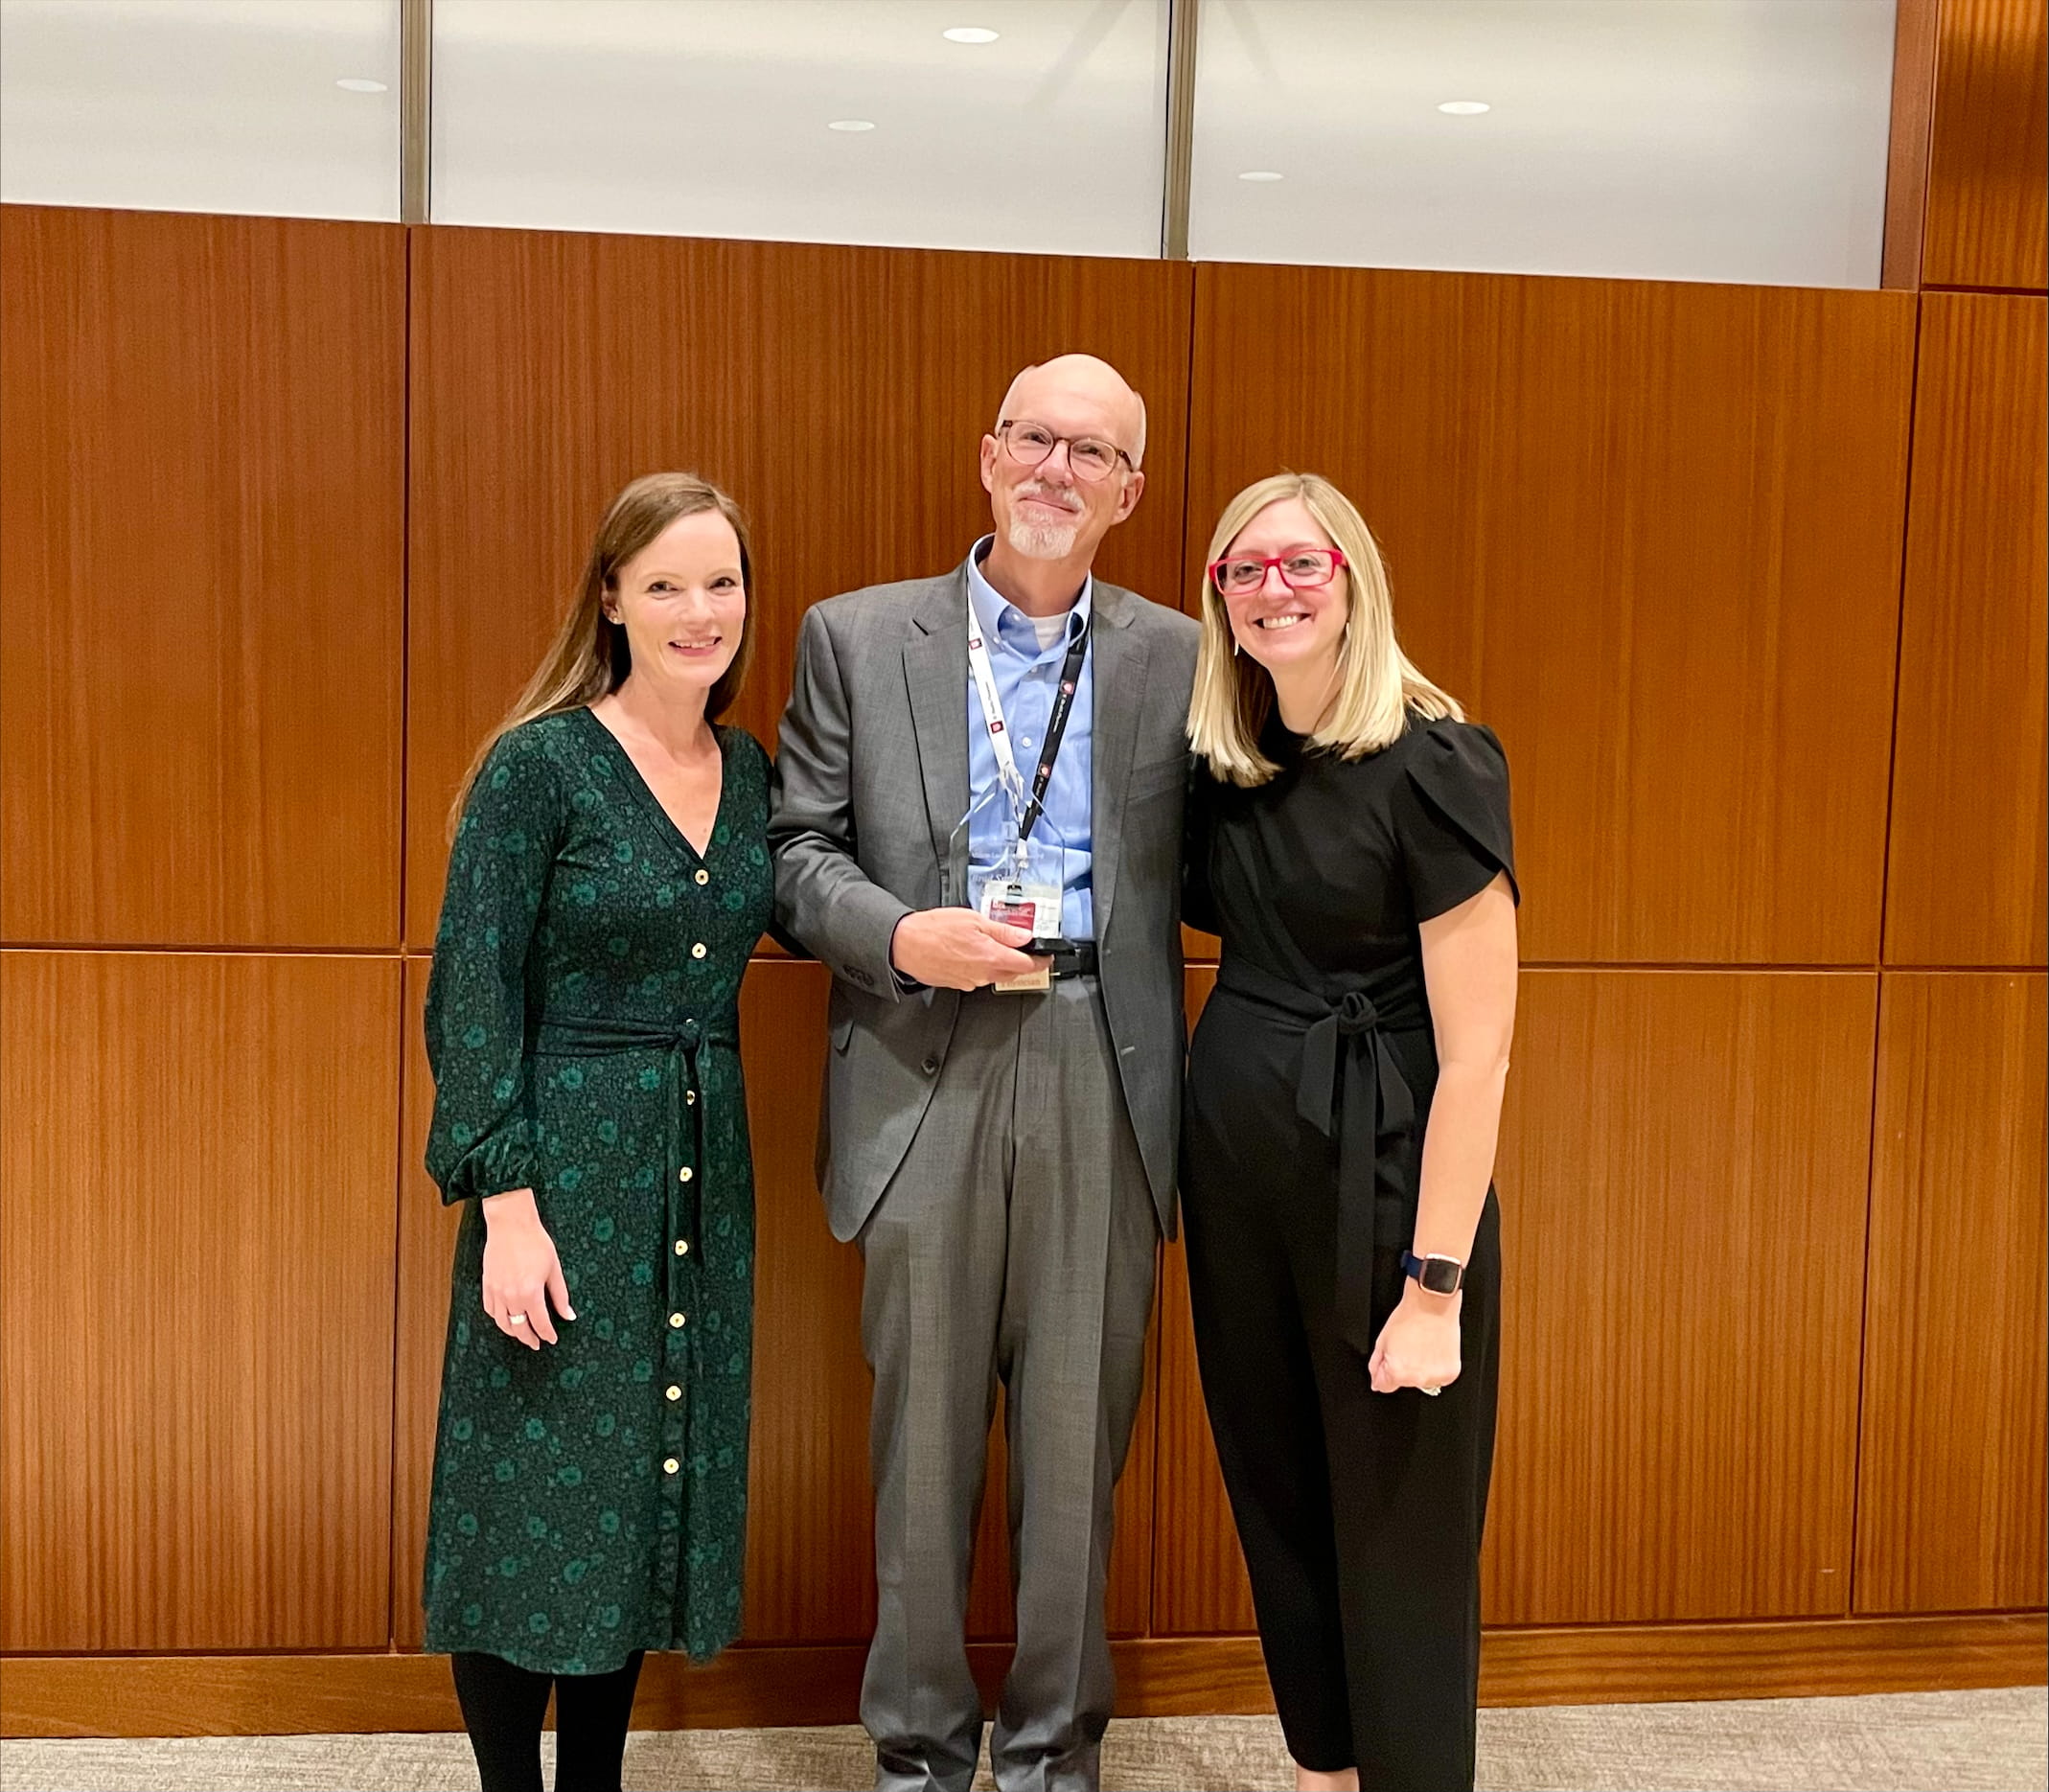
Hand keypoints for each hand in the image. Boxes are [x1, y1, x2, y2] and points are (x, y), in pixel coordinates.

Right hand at [480, 1189, 574, 1349]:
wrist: (511, 1224)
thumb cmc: (535, 1242)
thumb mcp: (554, 1269)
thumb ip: (560, 1295)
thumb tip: (568, 1315)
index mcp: (530, 1293)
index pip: (540, 1323)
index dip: (547, 1334)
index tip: (552, 1339)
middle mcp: (511, 1297)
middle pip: (519, 1328)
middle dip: (529, 1338)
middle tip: (536, 1344)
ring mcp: (496, 1292)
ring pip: (502, 1322)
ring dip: (513, 1331)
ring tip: (522, 1334)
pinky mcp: (487, 1284)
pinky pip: (490, 1309)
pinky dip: (498, 1318)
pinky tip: (505, 1318)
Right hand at [890, 907, 1038, 991]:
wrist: (904, 944)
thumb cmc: (933, 930)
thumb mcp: (974, 920)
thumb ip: (1003, 931)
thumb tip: (1025, 936)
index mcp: (992, 958)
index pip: (1027, 965)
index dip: (1040, 960)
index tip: (1045, 956)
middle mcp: (983, 975)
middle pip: (1013, 973)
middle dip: (1021, 961)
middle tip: (1021, 947)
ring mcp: (970, 982)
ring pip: (995, 975)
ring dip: (999, 963)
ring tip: (989, 943)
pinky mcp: (958, 984)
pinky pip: (978, 977)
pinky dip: (981, 966)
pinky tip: (971, 952)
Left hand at [1368, 1284, 1461, 1394]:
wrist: (1433, 1304)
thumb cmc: (1409, 1317)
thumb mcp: (1382, 1340)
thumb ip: (1376, 1364)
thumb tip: (1376, 1380)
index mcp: (1397, 1372)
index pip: (1384, 1387)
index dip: (1384, 1373)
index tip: (1389, 1361)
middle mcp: (1417, 1379)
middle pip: (1404, 1383)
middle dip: (1402, 1369)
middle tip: (1408, 1348)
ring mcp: (1435, 1377)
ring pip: (1422, 1381)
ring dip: (1421, 1370)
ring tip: (1422, 1347)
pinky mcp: (1450, 1373)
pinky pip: (1439, 1378)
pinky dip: (1435, 1367)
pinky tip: (1433, 1350)